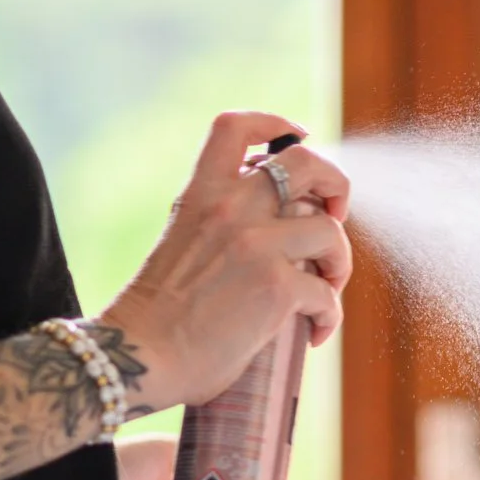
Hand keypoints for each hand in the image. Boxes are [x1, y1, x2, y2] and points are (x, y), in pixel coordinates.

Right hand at [101, 111, 353, 412]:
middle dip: (337, 184)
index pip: (236, 127)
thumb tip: (273, 231)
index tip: (300, 135)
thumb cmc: (155, 317)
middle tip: (335, 216)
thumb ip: (219, 224)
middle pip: (307, 163)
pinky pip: (328, 293)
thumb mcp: (181, 243)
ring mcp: (256, 245)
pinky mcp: (276, 288)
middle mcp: (230, 209)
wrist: (139, 356)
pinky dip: (330, 316)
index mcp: (201, 194)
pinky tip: (315, 334)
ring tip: (327, 288)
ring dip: (340, 262)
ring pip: (331, 230)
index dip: (277, 123)